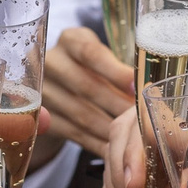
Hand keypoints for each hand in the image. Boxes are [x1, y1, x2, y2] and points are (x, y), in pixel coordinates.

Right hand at [42, 25, 135, 163]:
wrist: (57, 85)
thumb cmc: (91, 69)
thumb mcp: (102, 58)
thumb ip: (119, 69)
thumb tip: (147, 90)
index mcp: (70, 40)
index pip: (91, 53)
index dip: (115, 71)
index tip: (136, 87)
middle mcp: (51, 61)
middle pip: (86, 86)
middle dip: (117, 105)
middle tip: (141, 119)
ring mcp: (41, 90)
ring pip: (80, 113)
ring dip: (109, 128)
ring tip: (132, 137)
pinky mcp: (42, 117)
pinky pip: (73, 132)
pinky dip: (96, 142)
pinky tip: (114, 148)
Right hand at [98, 104, 145, 187]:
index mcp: (158, 107)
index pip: (138, 130)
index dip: (133, 159)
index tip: (133, 186)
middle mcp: (135, 120)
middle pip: (117, 150)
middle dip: (123, 187)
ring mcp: (124, 140)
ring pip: (110, 168)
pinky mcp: (119, 159)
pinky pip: (107, 181)